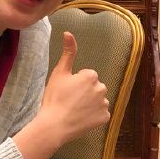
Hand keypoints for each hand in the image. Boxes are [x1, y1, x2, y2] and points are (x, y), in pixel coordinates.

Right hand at [14, 31, 109, 158]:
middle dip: (85, 92)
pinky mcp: (105, 118)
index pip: (86, 76)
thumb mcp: (59, 73)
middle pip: (94, 87)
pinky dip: (93, 116)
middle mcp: (102, 88)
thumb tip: (68, 33)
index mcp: (91, 76)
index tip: (67, 91)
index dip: (75, 83)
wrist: (54, 125)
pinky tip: (81, 118)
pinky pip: (101, 114)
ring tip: (75, 110)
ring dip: (90, 104)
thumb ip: (68, 52)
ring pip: (98, 100)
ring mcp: (104, 104)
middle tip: (70, 101)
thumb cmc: (55, 98)